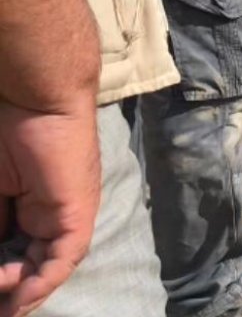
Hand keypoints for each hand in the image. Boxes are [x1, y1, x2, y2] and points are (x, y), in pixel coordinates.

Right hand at [0, 104, 99, 316]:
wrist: (35, 102)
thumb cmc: (7, 135)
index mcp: (30, 208)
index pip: (13, 250)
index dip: (1, 272)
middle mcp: (50, 217)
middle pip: (28, 262)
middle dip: (10, 285)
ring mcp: (66, 217)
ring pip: (45, 266)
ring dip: (22, 289)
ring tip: (4, 305)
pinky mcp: (77, 216)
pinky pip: (63, 258)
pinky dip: (43, 282)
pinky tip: (22, 300)